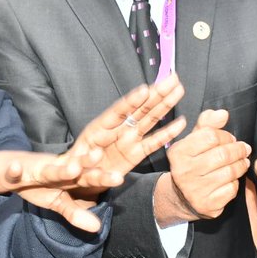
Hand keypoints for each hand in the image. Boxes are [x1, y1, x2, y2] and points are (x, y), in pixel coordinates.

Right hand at [0, 147, 118, 232]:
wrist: (3, 170)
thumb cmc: (36, 186)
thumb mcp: (57, 201)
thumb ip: (76, 213)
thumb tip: (97, 228)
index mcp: (66, 176)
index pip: (86, 178)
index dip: (102, 178)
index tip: (120, 178)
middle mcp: (53, 169)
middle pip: (72, 169)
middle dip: (88, 166)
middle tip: (104, 161)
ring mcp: (33, 169)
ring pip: (47, 169)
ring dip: (59, 169)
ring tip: (74, 168)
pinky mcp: (13, 171)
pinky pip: (13, 172)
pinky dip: (14, 171)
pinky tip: (16, 169)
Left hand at [70, 74, 186, 190]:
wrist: (81, 178)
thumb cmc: (76, 167)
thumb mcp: (75, 163)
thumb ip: (85, 159)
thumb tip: (95, 154)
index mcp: (101, 127)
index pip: (119, 111)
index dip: (132, 101)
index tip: (145, 89)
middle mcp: (118, 129)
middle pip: (140, 109)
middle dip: (157, 93)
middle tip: (173, 79)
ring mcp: (129, 140)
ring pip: (150, 119)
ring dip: (165, 105)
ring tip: (178, 90)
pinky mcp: (137, 153)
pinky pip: (154, 142)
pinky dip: (167, 134)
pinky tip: (181, 123)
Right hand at [160, 109, 251, 221]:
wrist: (182, 196)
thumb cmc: (192, 162)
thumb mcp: (193, 140)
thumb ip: (207, 123)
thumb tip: (223, 113)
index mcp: (178, 152)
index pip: (211, 136)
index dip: (226, 136)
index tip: (231, 139)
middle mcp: (184, 172)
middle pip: (223, 154)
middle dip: (239, 150)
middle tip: (244, 149)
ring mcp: (195, 190)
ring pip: (230, 172)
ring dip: (242, 165)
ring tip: (243, 161)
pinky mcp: (207, 205)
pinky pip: (231, 189)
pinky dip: (236, 182)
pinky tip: (232, 178)